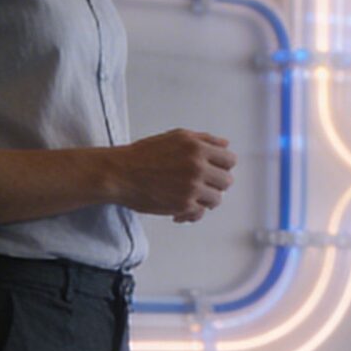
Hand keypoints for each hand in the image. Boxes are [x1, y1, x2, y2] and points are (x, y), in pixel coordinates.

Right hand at [110, 129, 236, 222]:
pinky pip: (199, 213)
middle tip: (202, 184)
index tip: (215, 170)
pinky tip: (180, 209)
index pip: (230, 160)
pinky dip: (192, 213)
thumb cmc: (144, 154)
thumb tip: (225, 145)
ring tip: (192, 196)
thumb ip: (204, 140)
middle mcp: (197, 167)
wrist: (120, 173)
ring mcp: (191, 187)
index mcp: (197, 148)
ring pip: (216, 199)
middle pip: (226, 181)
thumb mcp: (176, 137)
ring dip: (205, 199)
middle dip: (215, 183)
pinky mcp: (183, 205)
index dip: (223, 166)